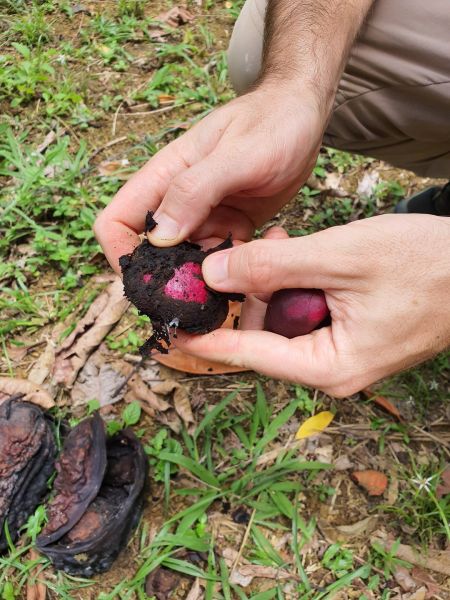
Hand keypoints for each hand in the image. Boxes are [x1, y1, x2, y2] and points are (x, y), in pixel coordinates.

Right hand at [94, 84, 324, 271]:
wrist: (305, 115)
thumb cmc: (273, 123)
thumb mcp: (238, 155)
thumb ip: (195, 190)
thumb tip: (158, 236)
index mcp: (165, 178)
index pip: (117, 223)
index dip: (122, 256)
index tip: (150, 282)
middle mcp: (178, 202)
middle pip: (151, 254)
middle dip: (170, 280)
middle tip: (205, 295)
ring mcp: (204, 217)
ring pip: (187, 264)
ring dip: (207, 279)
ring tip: (241, 276)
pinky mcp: (229, 227)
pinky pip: (220, 260)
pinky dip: (234, 269)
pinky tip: (259, 260)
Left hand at [174, 215, 449, 396]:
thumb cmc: (426, 264)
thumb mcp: (341, 256)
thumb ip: (273, 266)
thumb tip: (213, 272)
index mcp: (328, 366)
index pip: (249, 355)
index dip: (205, 342)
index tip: (168, 332)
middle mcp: (331, 369)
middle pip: (263, 335)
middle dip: (250, 293)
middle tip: (248, 251)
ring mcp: (341, 353)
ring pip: (282, 320)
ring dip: (275, 283)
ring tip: (287, 244)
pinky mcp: (350, 333)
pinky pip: (306, 313)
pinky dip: (296, 284)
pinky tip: (300, 254)